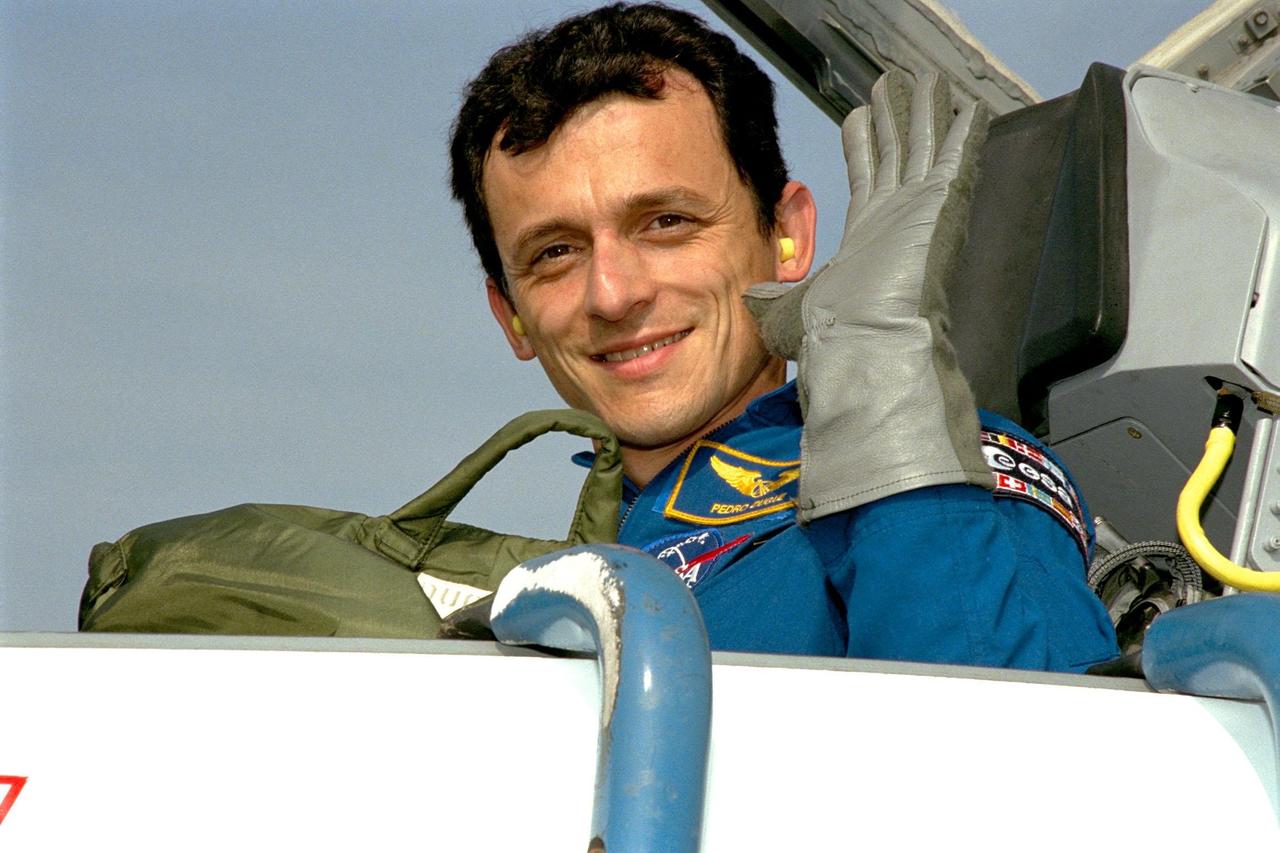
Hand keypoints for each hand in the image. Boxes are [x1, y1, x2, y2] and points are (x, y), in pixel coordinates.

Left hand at [745, 70, 993, 520]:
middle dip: (895, 120)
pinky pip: (954, 159)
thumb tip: (751, 296)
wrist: (864, 346)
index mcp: (866, 239)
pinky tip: (969, 107)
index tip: (861, 117)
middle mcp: (896, 222)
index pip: (868, 178)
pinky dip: (962, 133)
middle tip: (894, 87)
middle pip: (897, 155)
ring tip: (923, 81)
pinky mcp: (941, 207)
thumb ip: (772, 296)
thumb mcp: (786, 312)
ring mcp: (920, 212)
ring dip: (922, 113)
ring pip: (922, 148)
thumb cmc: (831, 338)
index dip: (864, 145)